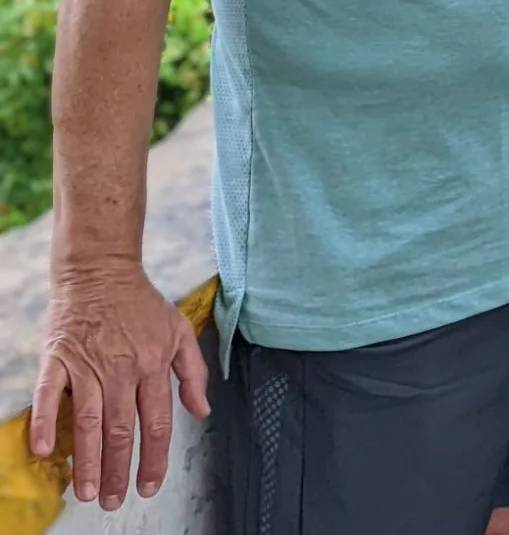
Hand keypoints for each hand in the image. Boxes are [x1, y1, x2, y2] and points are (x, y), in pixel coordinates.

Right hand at [30, 261, 210, 509]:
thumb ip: (193, 372)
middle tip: (112, 501)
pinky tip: (45, 449)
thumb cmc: (141, 303)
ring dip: (87, 460)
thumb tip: (201, 411)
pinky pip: (49, 394)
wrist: (102, 269)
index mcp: (154, 363)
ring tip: (86, 491)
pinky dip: (46, 421)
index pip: (157, 422)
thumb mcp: (179, 329)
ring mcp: (88, 364)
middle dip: (117, 470)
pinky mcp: (58, 358)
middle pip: (121, 429)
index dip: (154, 459)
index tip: (148, 486)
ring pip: (89, 420)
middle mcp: (123, 368)